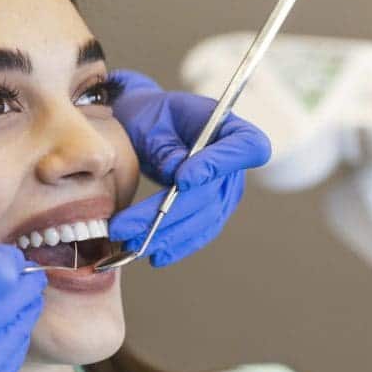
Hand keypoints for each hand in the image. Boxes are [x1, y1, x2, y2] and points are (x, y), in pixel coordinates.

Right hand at [0, 245, 45, 371]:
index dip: (6, 262)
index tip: (9, 259)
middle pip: (12, 304)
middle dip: (23, 287)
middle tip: (28, 276)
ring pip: (15, 337)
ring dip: (20, 317)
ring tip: (21, 303)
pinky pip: (4, 369)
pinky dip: (8, 349)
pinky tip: (4, 338)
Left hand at [107, 70, 270, 266]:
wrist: (147, 127)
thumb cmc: (151, 116)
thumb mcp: (152, 119)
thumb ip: (165, 145)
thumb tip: (176, 172)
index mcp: (229, 128)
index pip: (245, 146)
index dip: (220, 164)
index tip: (182, 179)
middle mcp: (235, 164)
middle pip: (211, 194)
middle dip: (168, 214)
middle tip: (126, 226)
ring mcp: (226, 191)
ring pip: (202, 219)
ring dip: (166, 235)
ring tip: (129, 243)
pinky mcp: (212, 212)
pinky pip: (199, 232)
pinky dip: (177, 245)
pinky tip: (155, 255)